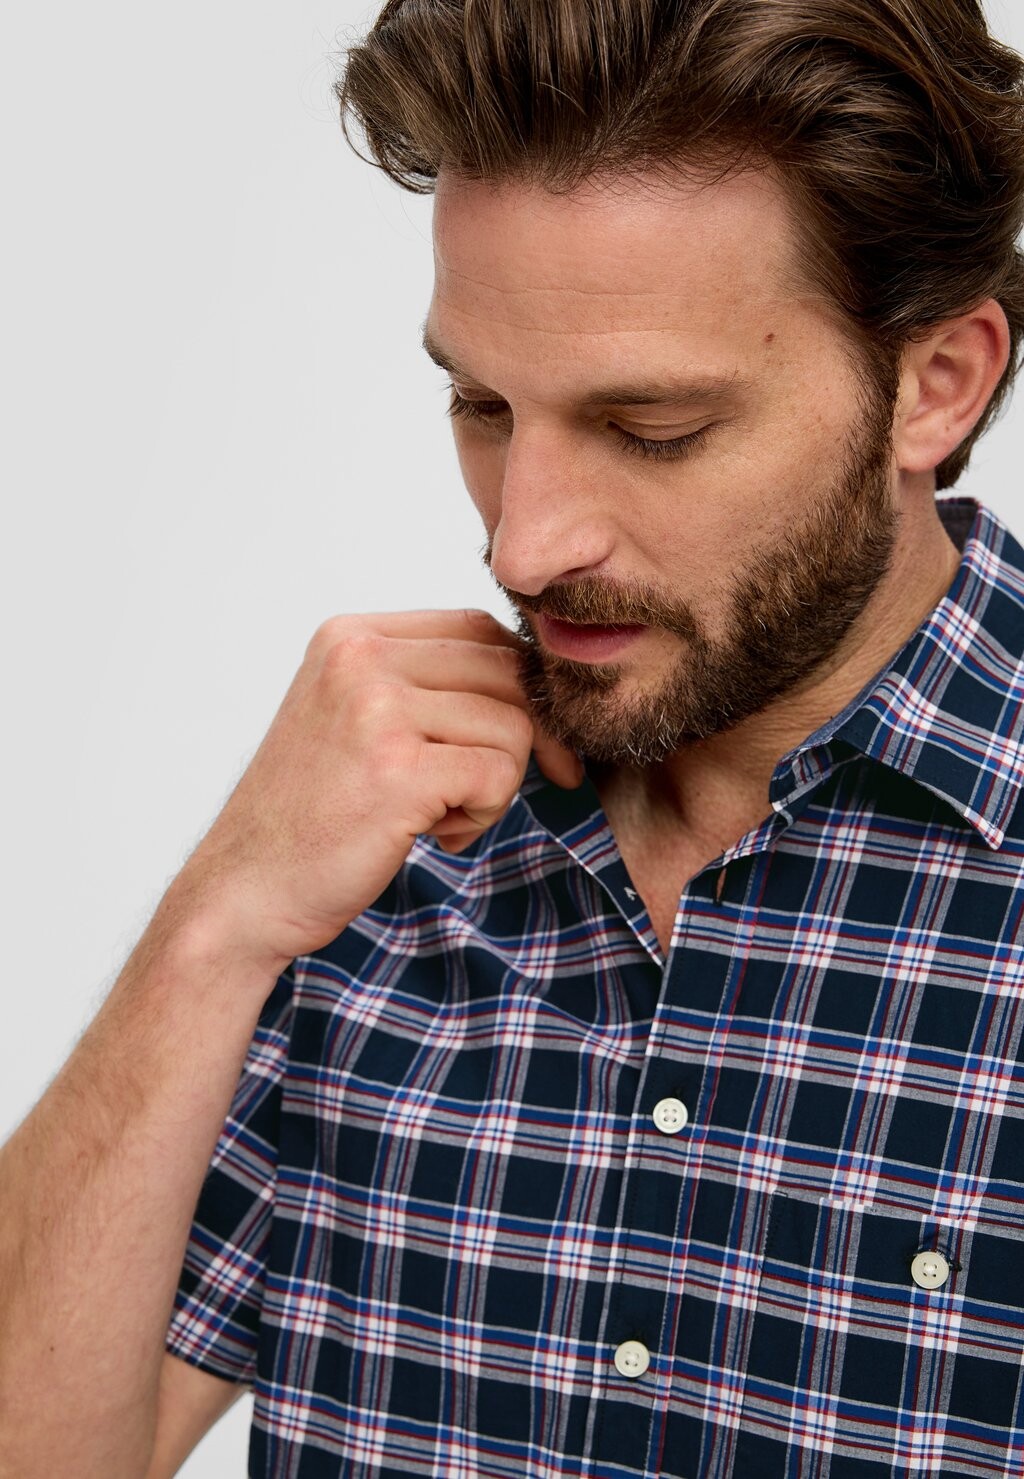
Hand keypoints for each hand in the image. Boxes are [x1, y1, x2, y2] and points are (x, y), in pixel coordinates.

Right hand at [173, 608, 583, 970]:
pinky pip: (498, 773)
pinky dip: (483, 815)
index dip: (521, 685)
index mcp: (352, 636)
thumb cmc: (312, 814)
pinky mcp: (397, 769)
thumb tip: (536, 683)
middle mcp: (361, 657)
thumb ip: (423, 685)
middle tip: (482, 794)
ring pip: (513, 725)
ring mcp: (377, 709)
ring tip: (441, 817)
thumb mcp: (355, 719)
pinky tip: (437, 835)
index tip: (531, 740)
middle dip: (525, 738)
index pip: (479, 630)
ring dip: (496, 784)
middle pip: (506, 671)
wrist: (246, 889)